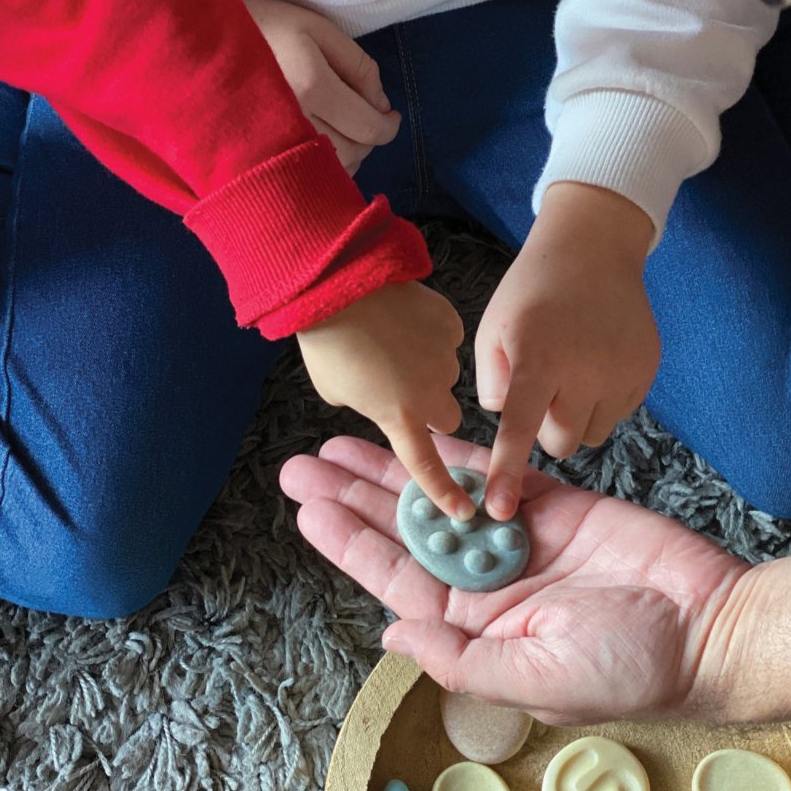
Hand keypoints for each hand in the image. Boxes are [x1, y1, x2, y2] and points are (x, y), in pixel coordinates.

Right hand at [241, 0, 399, 172]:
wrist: (197, 37)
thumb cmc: (261, 23)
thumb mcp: (316, 28)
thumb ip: (358, 65)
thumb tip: (381, 105)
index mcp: (312, 84)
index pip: (368, 128)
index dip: (388, 127)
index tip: (391, 117)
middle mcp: (293, 121)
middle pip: (353, 153)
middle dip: (368, 139)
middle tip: (366, 118)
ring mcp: (272, 143)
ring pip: (329, 170)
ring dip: (347, 154)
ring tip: (343, 130)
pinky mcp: (257, 155)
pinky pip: (303, 175)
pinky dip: (320, 164)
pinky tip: (318, 144)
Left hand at [279, 434, 750, 724]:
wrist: (710, 626)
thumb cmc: (629, 667)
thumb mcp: (534, 677)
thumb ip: (461, 658)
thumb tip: (392, 634)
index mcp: (475, 626)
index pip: (396, 578)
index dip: (350, 543)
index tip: (307, 510)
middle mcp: (488, 580)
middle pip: (407, 530)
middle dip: (354, 496)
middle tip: (302, 463)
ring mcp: (520, 539)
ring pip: (442, 495)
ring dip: (396, 466)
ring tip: (345, 438)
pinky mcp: (557, 504)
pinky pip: (497, 473)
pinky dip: (461, 453)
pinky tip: (422, 431)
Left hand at [296, 284, 474, 519]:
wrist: (339, 282)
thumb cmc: (327, 342)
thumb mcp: (336, 390)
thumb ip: (365, 402)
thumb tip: (380, 394)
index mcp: (399, 416)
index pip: (426, 465)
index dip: (444, 490)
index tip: (462, 509)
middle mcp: (431, 393)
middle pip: (447, 417)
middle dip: (432, 408)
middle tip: (404, 388)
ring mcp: (445, 357)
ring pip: (445, 373)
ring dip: (426, 367)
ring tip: (391, 341)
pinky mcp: (451, 324)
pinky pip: (447, 337)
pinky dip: (431, 333)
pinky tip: (405, 319)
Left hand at [476, 183, 660, 519]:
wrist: (593, 248)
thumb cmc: (532, 291)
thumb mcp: (493, 328)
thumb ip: (492, 382)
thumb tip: (508, 420)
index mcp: (538, 358)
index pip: (520, 429)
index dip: (507, 473)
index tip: (499, 511)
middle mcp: (585, 369)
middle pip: (561, 443)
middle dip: (547, 429)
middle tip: (543, 393)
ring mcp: (622, 372)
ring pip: (591, 434)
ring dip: (576, 417)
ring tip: (570, 375)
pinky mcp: (645, 372)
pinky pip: (618, 414)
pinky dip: (601, 402)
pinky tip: (594, 365)